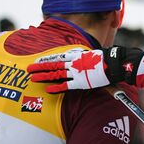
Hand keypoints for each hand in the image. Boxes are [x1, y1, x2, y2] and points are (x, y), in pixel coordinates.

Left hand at [27, 46, 143, 92]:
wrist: (114, 64)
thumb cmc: (106, 59)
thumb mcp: (93, 54)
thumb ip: (84, 57)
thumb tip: (79, 57)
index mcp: (76, 56)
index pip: (57, 58)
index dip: (46, 60)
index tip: (37, 61)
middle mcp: (74, 63)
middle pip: (53, 65)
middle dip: (40, 67)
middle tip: (28, 69)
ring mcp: (76, 73)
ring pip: (56, 74)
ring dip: (44, 76)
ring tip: (33, 78)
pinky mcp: (82, 82)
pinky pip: (67, 85)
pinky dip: (57, 87)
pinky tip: (48, 89)